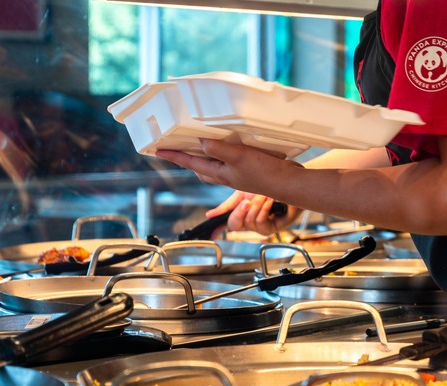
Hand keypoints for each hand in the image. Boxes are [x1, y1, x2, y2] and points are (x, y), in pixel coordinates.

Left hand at [156, 139, 302, 235]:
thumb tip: (200, 141)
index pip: (191, 162)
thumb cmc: (264, 173)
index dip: (174, 156)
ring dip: (204, 157)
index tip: (158, 150)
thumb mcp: (238, 157)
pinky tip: (229, 146)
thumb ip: (219, 149)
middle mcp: (226, 175)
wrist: (288, 183)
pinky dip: (223, 154)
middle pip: (200, 167)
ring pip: (214, 166)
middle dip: (186, 159)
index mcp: (220, 173)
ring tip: (198, 146)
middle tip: (175, 149)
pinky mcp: (249, 170)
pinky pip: (229, 162)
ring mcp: (238, 173)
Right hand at [206, 192, 300, 236]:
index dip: (216, 232)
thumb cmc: (268, 184)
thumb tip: (209, 216)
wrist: (287, 180)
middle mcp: (250, 221)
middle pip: (234, 225)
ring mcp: (262, 225)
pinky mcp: (274, 227)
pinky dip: (264, 211)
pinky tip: (270, 202)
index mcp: (241, 212)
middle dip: (239, 212)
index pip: (226, 225)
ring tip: (264, 195)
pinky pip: (261, 225)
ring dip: (256, 206)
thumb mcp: (242, 192)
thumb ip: (226, 206)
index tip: (208, 237)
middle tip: (246, 201)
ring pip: (249, 223)